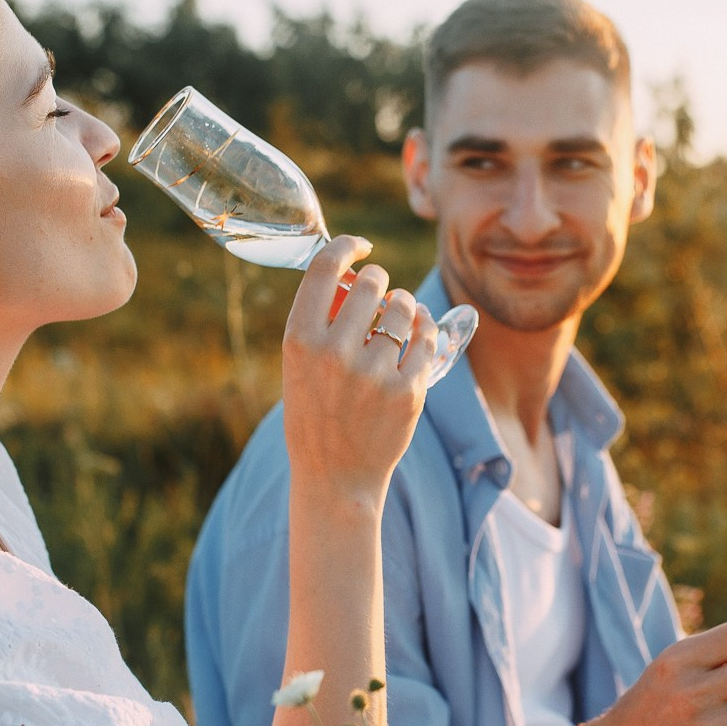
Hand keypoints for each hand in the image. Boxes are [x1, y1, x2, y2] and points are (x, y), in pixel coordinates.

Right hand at [282, 236, 438, 503]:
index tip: (361, 247)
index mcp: (300, 341)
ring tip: (400, 317)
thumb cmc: (316, 415)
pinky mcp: (407, 391)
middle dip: (380, 282)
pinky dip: (425, 329)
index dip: (347, 246)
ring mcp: (373, 373)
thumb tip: (354, 275)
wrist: (335, 478)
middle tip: (381, 294)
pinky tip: (419, 332)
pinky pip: (426, 337)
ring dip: (405, 305)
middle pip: (371, 282)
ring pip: (404, 307)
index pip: (324, 268)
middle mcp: (334, 353)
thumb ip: (322, 322)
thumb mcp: (300, 367)